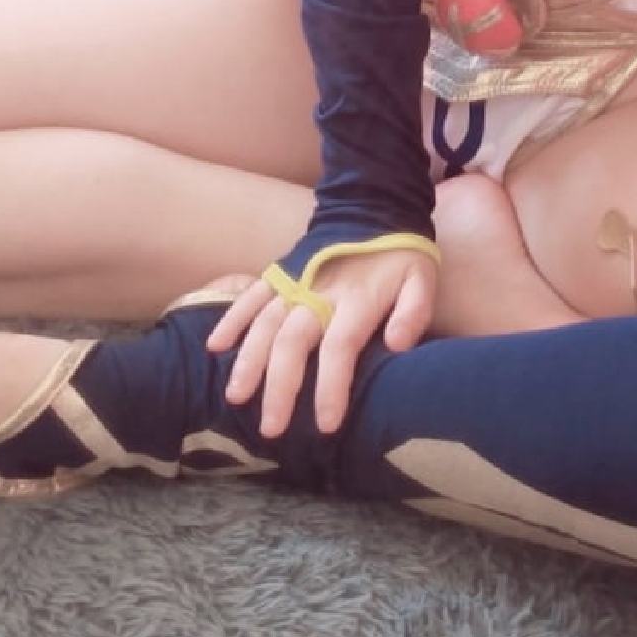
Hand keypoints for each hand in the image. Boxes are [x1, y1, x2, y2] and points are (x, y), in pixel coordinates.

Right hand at [204, 247, 437, 437]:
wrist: (373, 207)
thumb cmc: (400, 256)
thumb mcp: (422, 280)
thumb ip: (413, 313)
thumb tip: (399, 347)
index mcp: (358, 299)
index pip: (340, 348)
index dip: (331, 387)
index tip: (325, 426)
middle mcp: (320, 292)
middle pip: (293, 342)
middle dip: (279, 387)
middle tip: (271, 428)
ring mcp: (295, 281)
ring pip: (265, 323)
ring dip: (249, 361)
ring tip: (236, 397)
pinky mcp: (279, 272)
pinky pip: (250, 295)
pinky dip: (231, 318)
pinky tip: (215, 347)